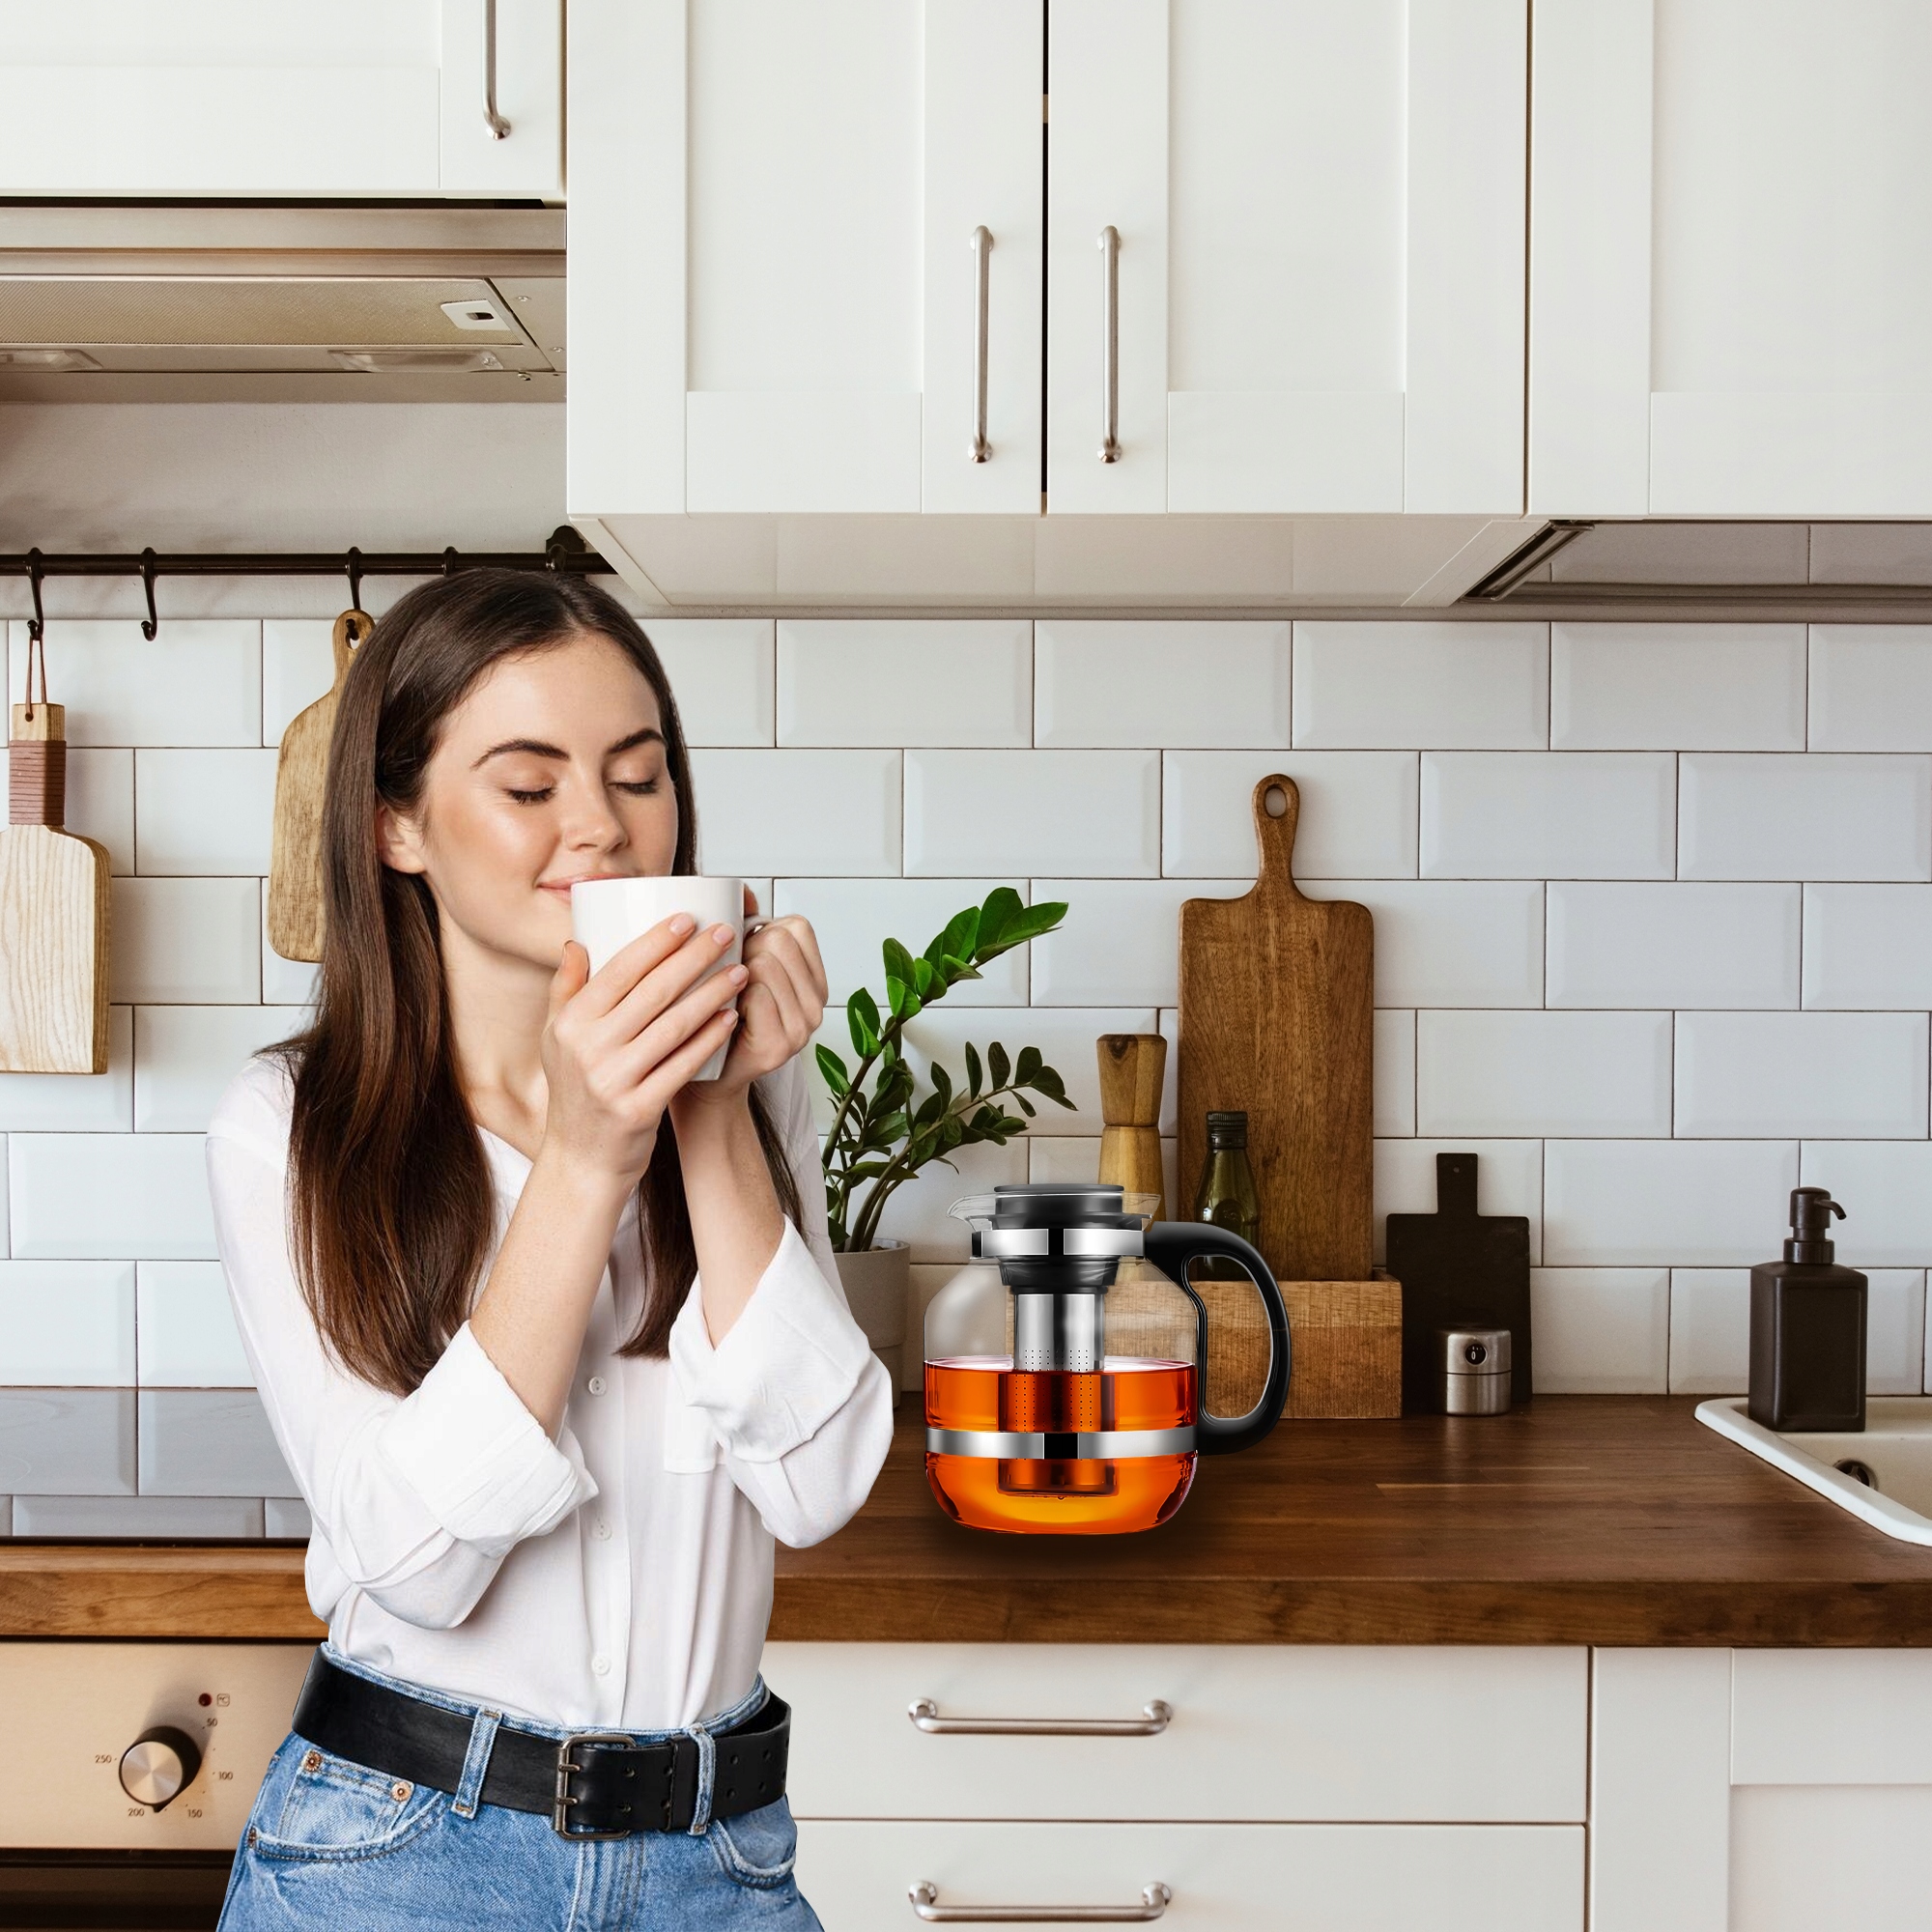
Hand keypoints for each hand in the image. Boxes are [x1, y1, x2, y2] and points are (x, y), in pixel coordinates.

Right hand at [539, 914, 748, 1190]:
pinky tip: (732, 1018)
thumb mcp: (557, 1040)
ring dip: (712, 995)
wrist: (582, 1161)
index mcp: (570, 1023)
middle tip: (726, 934)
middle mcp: (588, 1049)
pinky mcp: (639, 1109)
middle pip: (652, 992)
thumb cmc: (575, 1091)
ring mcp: (613, 1081)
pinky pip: (683, 1065)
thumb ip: (566, 989)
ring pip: (674, 1026)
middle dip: (694, 958)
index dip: (656, 942)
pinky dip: (710, 1039)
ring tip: (739, 972)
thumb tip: (577, 940)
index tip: (688, 919)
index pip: (619, 971)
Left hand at [676, 902, 828, 1113]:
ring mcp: (803, 1028)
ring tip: (723, 995)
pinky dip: (732, 995)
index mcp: (813, 979)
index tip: (742, 953)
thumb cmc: (714, 1015)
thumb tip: (740, 891)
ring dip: (734, 972)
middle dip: (743, 948)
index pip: (797, 926)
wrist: (702, 1078)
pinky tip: (723, 1013)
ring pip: (766, 963)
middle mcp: (817, 1004)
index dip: (761, 929)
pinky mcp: (780, 1047)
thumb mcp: (736, 966)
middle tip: (726, 978)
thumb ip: (744, 928)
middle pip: (779, 940)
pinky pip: (756, 994)